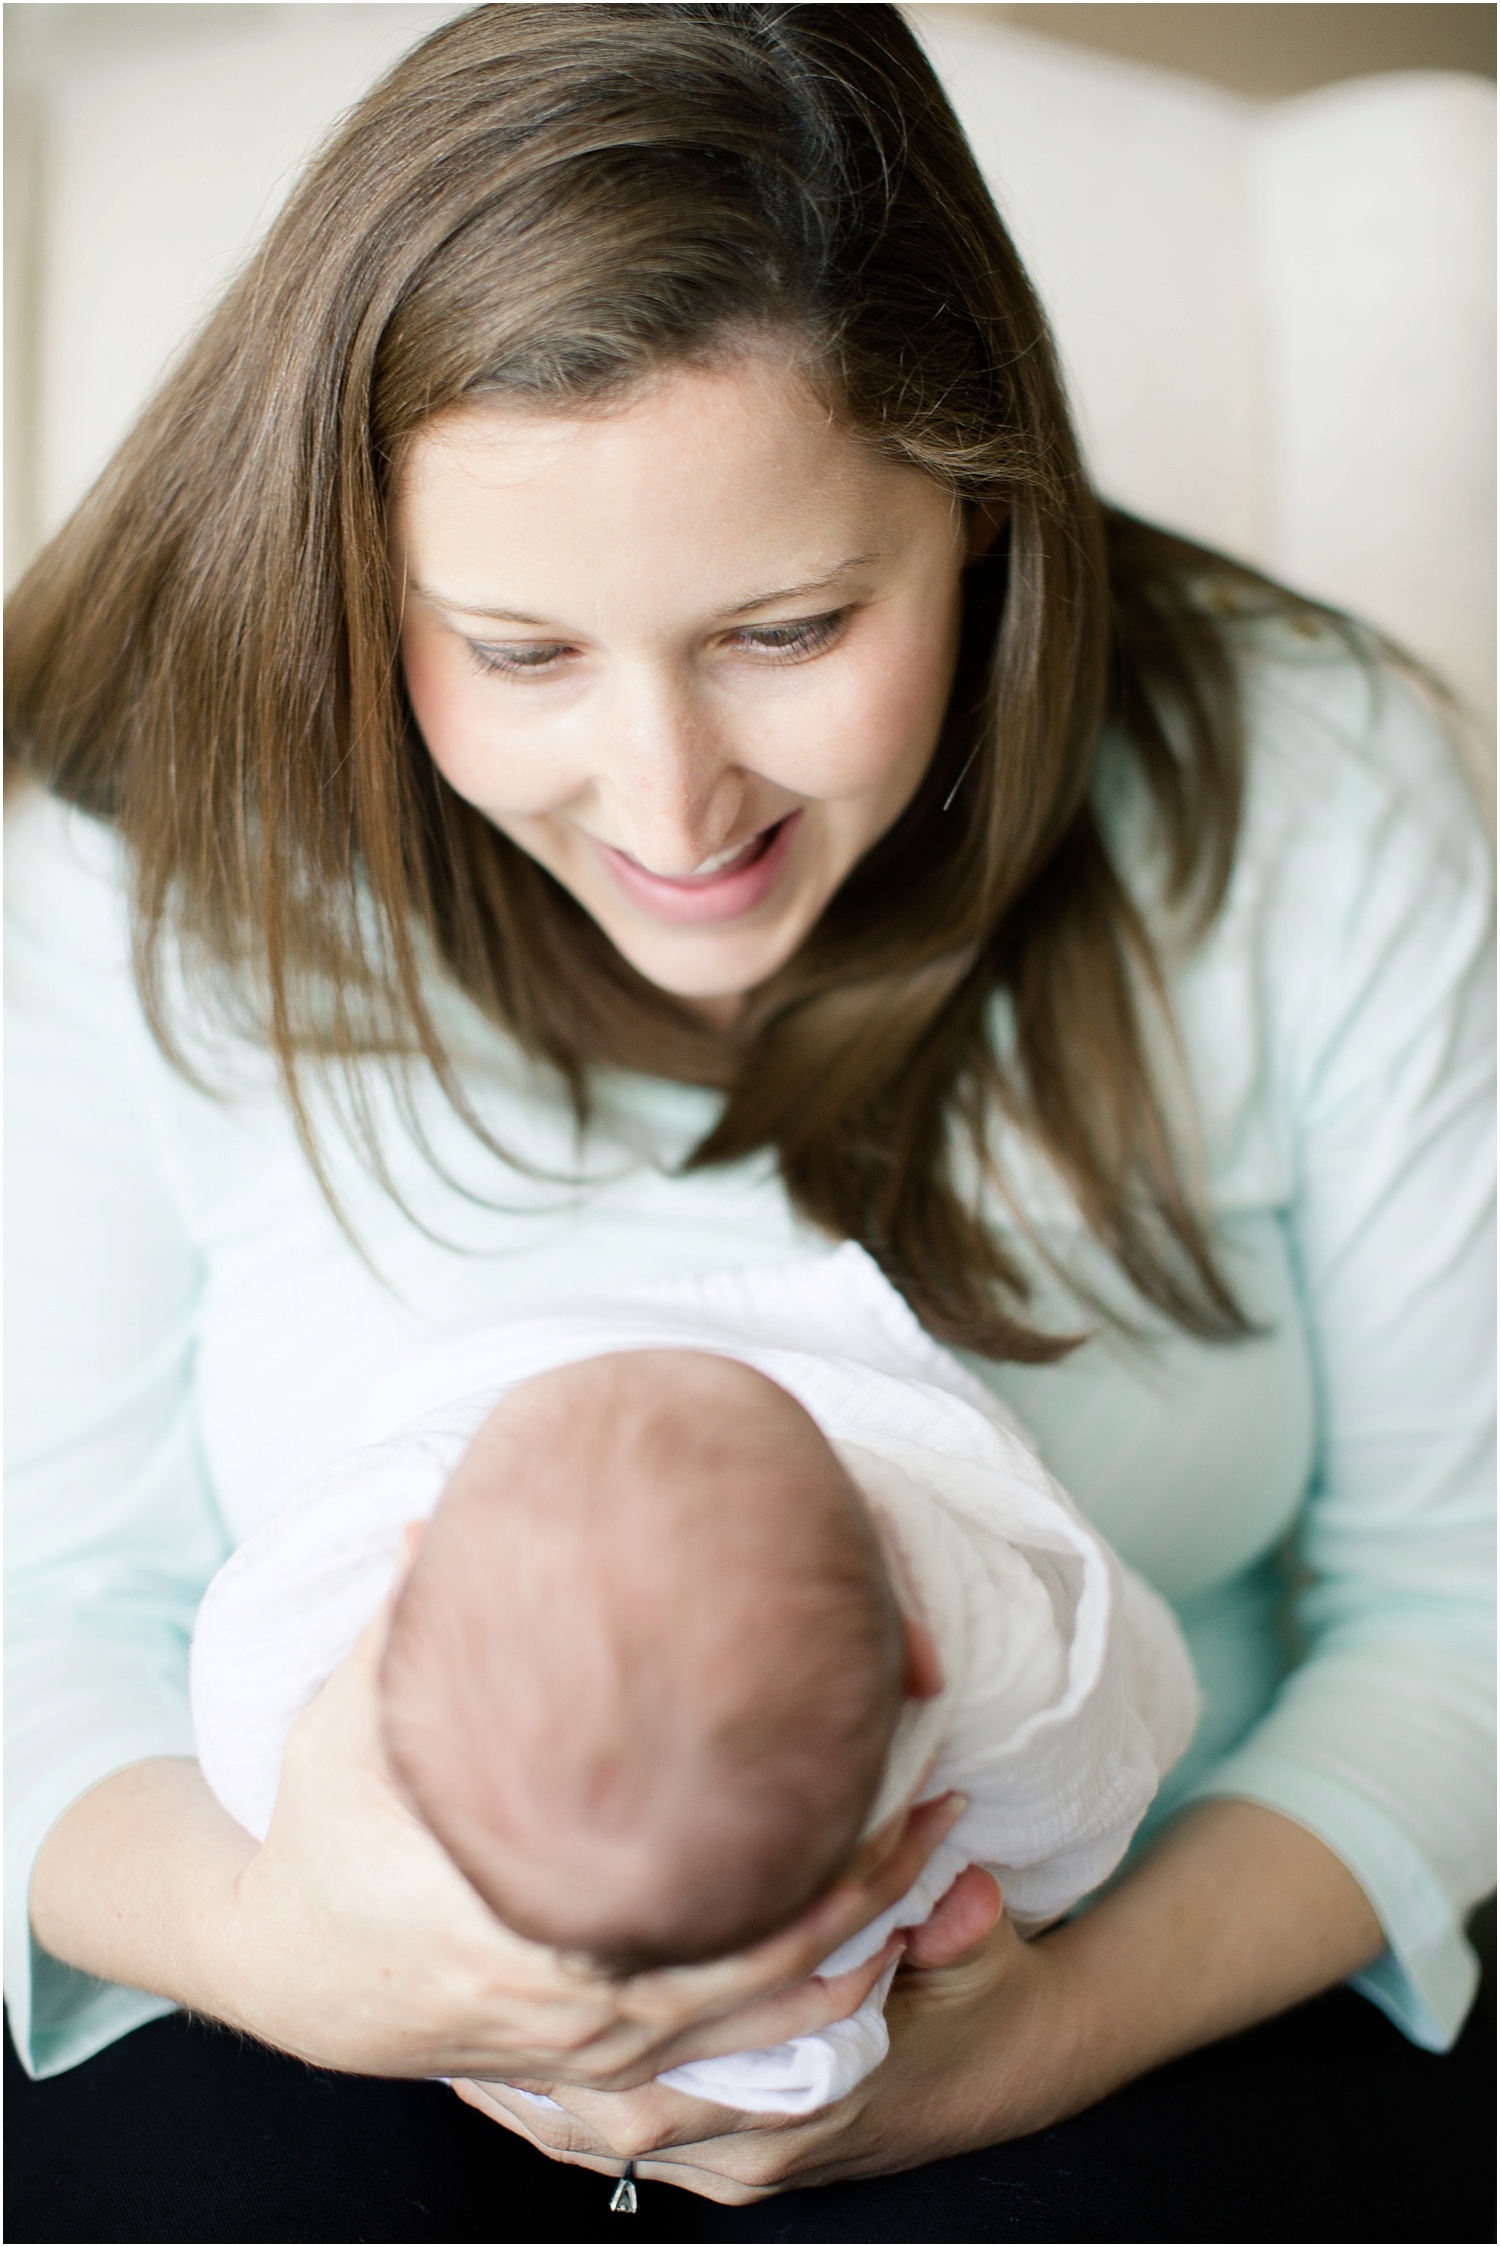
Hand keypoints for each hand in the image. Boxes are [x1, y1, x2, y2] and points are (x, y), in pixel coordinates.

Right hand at [201, 1611, 970, 2083]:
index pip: (714, 1896)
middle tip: (946, 1809)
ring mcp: (596, 2056)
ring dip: (858, 1954)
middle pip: (773, 1961)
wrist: (293, 1970)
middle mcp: (585, 2005)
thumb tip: (450, 1510)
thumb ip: (410, 1619)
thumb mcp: (350, 1717)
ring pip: (766, 2026)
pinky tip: (859, 1967)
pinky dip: (804, 2021)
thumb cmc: (325, 1833)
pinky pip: (729, 2069)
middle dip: (871, 1887)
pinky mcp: (598, 2074)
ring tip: (935, 1881)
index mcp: (535, 1920)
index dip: (813, 1841)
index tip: (878, 1763)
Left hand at [453, 1869, 1050, 2203]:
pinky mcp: (730, 2157)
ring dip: (530, 2099)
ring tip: (451, 2045)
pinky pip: (622, 2154)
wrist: (1005, 2065)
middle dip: (533, 2072)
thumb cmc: (976, 1997)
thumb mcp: (976, 1948)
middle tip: (460, 2010)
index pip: (689, 2079)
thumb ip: (957, 1919)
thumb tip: (960, 1891)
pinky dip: (554, 2119)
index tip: (541, 1969)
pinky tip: (501, 2076)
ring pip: (609, 2147)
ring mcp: (744, 2160)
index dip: (607, 2028)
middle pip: (621, 2120)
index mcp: (814, 2093)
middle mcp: (765, 2143)